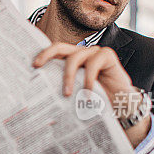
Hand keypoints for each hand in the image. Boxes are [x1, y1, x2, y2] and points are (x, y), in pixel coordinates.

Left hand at [33, 43, 150, 146]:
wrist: (123, 107)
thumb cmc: (96, 100)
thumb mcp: (75, 94)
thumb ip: (62, 88)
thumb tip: (38, 96)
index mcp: (70, 61)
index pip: (53, 53)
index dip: (41, 54)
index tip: (30, 64)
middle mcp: (81, 54)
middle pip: (60, 47)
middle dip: (46, 54)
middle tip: (37, 66)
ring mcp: (94, 53)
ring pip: (75, 57)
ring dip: (68, 76)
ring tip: (66, 94)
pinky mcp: (107, 55)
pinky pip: (93, 63)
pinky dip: (88, 79)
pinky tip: (87, 95)